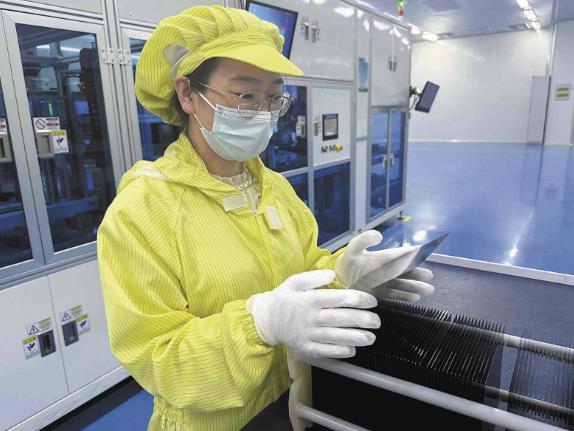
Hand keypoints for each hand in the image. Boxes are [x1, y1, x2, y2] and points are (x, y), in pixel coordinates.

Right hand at [247, 270, 380, 358]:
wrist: (265, 320)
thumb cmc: (283, 298)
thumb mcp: (294, 281)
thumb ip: (313, 277)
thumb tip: (332, 275)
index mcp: (308, 299)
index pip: (337, 299)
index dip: (357, 299)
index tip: (372, 301)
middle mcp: (309, 317)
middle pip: (339, 319)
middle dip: (362, 320)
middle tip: (377, 321)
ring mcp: (306, 335)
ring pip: (335, 337)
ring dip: (355, 338)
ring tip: (371, 338)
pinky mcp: (304, 348)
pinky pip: (324, 351)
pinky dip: (339, 351)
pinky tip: (352, 349)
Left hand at [336, 230, 421, 290]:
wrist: (339, 278)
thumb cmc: (348, 261)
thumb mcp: (353, 248)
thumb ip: (363, 240)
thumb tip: (378, 235)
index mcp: (384, 257)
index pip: (401, 255)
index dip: (411, 254)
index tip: (422, 253)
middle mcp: (388, 270)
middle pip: (406, 271)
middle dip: (418, 273)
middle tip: (429, 276)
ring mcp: (386, 282)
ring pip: (404, 284)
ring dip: (415, 286)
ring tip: (427, 289)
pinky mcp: (382, 293)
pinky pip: (396, 295)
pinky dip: (405, 296)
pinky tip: (415, 298)